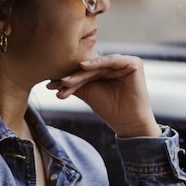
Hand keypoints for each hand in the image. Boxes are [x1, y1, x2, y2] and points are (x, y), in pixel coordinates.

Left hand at [46, 54, 161, 137]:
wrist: (129, 123)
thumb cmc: (111, 110)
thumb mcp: (89, 93)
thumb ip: (76, 84)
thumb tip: (53, 78)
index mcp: (107, 70)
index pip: (85, 72)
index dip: (68, 78)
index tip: (51, 86)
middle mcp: (117, 64)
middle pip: (90, 68)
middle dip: (72, 77)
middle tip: (57, 84)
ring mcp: (126, 62)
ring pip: (98, 66)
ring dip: (81, 74)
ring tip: (65, 82)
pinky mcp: (134, 63)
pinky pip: (112, 61)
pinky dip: (98, 63)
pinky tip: (84, 67)